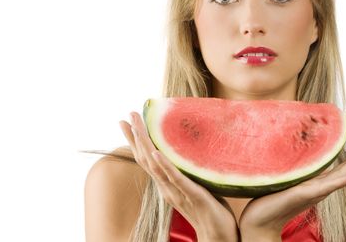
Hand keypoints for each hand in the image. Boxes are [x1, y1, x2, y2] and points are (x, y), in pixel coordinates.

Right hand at [119, 112, 238, 241]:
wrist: (218, 235)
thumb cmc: (210, 210)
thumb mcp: (195, 185)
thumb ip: (187, 171)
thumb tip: (186, 150)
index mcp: (167, 184)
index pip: (147, 160)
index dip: (136, 142)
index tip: (128, 122)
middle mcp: (167, 188)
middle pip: (145, 159)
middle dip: (135, 137)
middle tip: (127, 115)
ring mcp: (177, 192)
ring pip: (155, 166)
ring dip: (145, 144)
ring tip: (137, 125)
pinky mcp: (191, 195)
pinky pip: (176, 179)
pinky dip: (164, 165)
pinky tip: (156, 153)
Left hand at [238, 127, 345, 239]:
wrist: (260, 222)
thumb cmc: (272, 200)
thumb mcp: (289, 180)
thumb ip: (300, 170)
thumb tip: (304, 153)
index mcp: (319, 181)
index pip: (344, 163)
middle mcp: (320, 187)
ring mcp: (313, 192)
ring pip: (341, 175)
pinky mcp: (301, 196)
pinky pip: (321, 189)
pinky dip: (337, 183)